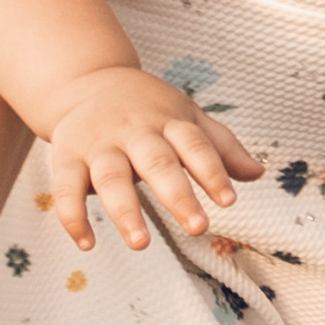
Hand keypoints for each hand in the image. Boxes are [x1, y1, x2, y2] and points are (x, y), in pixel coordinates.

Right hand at [46, 65, 263, 254]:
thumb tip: (257, 173)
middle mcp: (134, 133)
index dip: (212, 171)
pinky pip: (66, 189)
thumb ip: (220, 146)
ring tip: (141, 244)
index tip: (229, 201)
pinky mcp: (67, 159)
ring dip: (125, 211)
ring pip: (111, 178)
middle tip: (198, 228)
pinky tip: (87, 243)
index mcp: (168, 122)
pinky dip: (73, 216)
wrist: (85, 80)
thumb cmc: (146, 107)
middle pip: (157, 162)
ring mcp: (99, 146)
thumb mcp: (186, 116)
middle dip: (177, 195)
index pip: (194, 145)